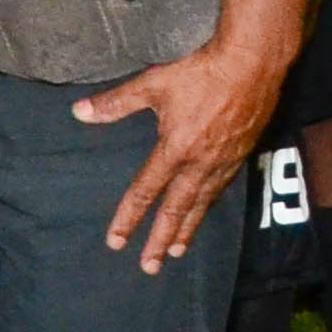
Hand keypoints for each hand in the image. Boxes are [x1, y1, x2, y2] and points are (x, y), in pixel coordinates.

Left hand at [72, 35, 291, 264]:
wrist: (253, 64)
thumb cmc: (200, 72)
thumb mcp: (152, 85)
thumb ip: (116, 103)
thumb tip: (79, 112)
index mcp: (175, 150)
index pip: (145, 191)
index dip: (129, 218)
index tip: (116, 242)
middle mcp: (200, 164)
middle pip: (176, 210)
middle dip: (161, 240)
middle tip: (150, 266)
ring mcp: (224, 162)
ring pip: (202, 204)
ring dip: (188, 229)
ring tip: (176, 251)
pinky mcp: (242, 155)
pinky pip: (221, 189)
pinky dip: (209, 206)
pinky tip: (204, 211)